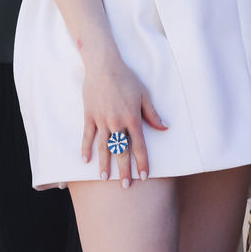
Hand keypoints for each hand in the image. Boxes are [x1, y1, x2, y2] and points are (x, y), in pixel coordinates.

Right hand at [80, 51, 166, 186]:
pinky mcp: (89, 115)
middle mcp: (117, 122)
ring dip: (105, 164)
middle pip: (121, 151)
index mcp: (132, 118)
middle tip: (126, 186)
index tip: (144, 176)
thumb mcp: (143, 94)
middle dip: (124, 170)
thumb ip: (152, 113)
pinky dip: (86, 148)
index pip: (139, 146)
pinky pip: (88, 136)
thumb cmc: (126, 78)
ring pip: (103, 147)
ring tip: (105, 179)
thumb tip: (164, 127)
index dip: (142, 162)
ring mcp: (102, 120)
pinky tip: (86, 161)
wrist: (104, 65)